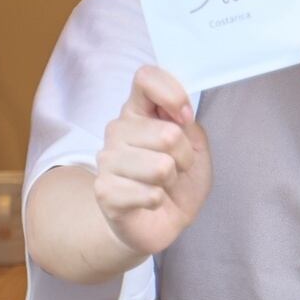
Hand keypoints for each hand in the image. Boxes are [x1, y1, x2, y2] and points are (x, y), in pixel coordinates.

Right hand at [93, 65, 212, 255]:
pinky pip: (150, 194)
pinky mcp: (105, 192)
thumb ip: (187, 122)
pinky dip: (159, 201)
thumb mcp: (194, 145)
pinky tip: (150, 201)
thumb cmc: (176, 180)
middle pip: (167, 133)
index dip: (173, 95)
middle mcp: (117, 130)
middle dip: (184, 156)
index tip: (185, 118)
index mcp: (138, 110)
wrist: (158, 222)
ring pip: (161, 167)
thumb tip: (180, 114)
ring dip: (171, 181)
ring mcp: (107, 160)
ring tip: (162, 184)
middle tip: (176, 167)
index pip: (146, 78)